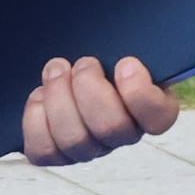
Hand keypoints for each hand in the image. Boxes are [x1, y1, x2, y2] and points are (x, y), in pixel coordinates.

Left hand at [19, 54, 180, 167]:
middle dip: (89, 87)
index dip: (139, 93)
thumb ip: (130, 40)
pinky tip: (39, 96)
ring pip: (75, 140)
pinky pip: (44, 150)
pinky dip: (36, 119)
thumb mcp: (119, 41)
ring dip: (60, 97)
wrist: (64, 64)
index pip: (158, 118)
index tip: (125, 62)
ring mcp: (89, 148)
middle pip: (112, 128)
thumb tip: (126, 46)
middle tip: (82, 63)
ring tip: (56, 70)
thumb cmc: (99, 50)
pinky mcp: (56, 153)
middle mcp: (122, 134)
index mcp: (149, 107)